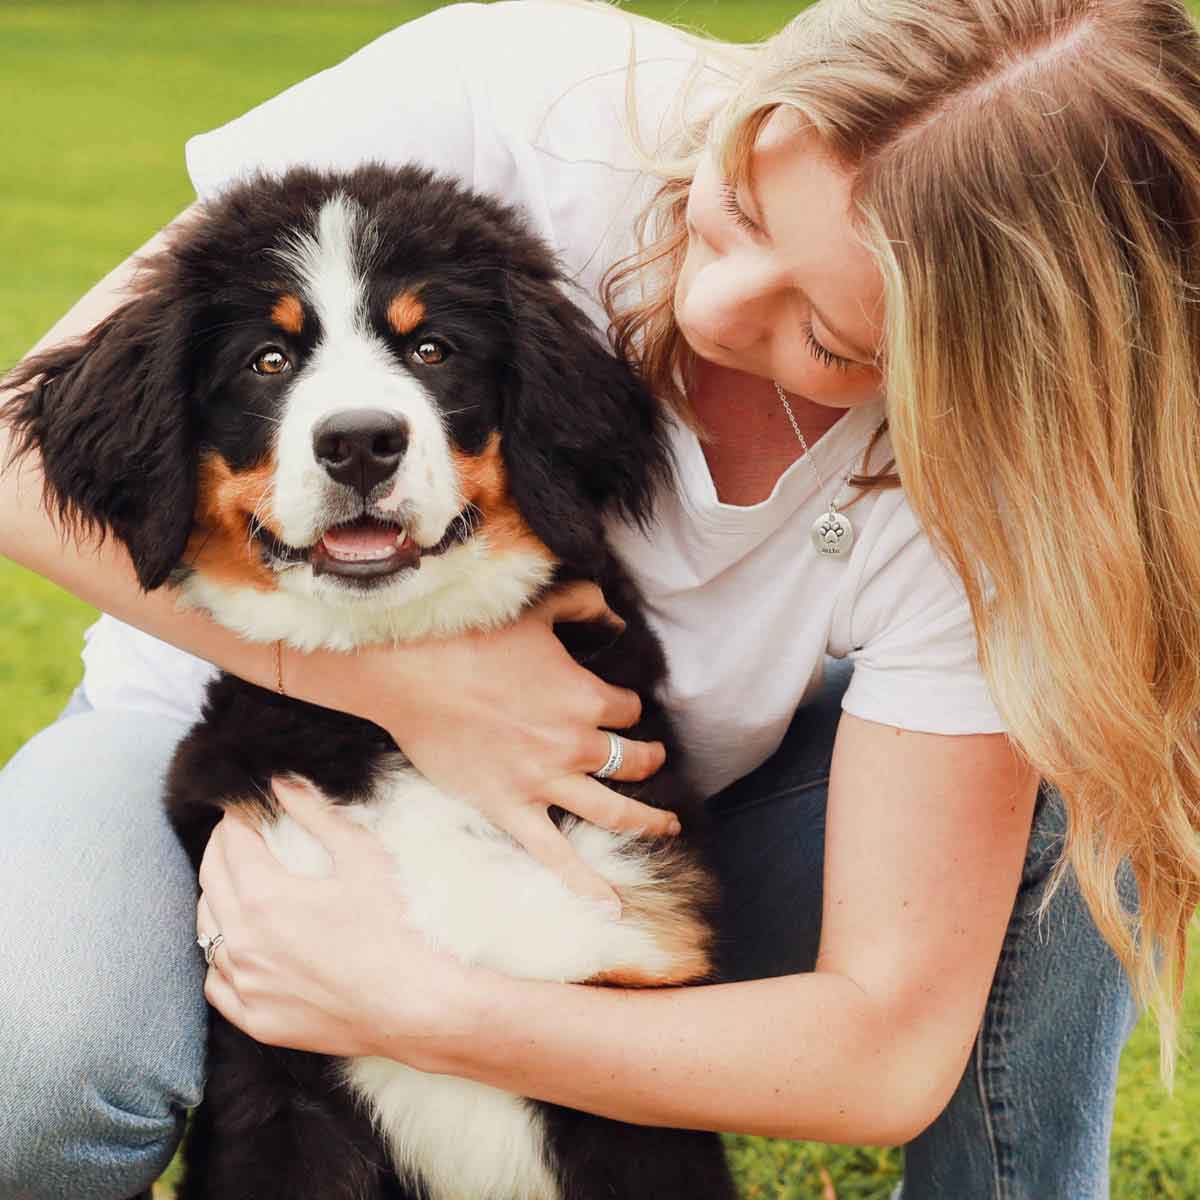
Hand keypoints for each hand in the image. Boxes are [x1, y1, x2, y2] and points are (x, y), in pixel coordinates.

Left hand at [197, 775, 473, 1063]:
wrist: (416, 1004)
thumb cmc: (396, 926)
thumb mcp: (363, 857)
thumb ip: (317, 815)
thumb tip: (281, 782)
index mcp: (265, 897)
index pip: (232, 843)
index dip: (236, 817)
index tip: (245, 806)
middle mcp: (243, 943)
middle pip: (210, 880)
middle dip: (221, 848)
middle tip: (239, 833)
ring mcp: (247, 986)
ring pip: (206, 931)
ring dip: (216, 898)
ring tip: (237, 882)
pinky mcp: (257, 1020)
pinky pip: (216, 982)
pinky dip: (219, 956)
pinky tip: (236, 944)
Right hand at [301, 582, 679, 908]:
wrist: (410, 671)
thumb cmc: (471, 637)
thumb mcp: (538, 609)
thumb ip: (585, 605)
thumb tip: (616, 613)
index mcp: (584, 698)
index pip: (628, 711)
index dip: (629, 709)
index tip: (622, 709)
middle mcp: (573, 745)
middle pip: (631, 760)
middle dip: (649, 760)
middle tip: (654, 760)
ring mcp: (543, 783)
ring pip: (613, 812)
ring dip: (648, 820)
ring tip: (668, 824)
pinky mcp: (509, 809)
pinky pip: (554, 855)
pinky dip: (584, 883)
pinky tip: (612, 907)